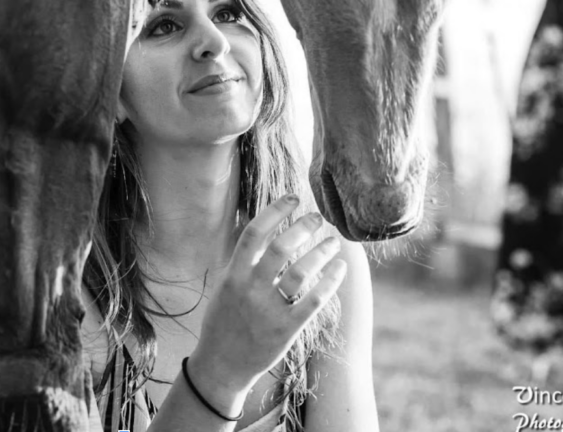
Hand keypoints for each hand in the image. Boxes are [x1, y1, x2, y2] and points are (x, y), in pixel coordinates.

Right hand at [187, 196, 346, 403]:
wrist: (222, 364)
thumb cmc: (224, 320)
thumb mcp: (225, 285)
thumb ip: (243, 260)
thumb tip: (263, 227)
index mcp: (233, 275)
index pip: (255, 233)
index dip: (275, 211)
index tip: (293, 197)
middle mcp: (250, 290)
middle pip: (281, 248)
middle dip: (303, 227)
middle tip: (318, 217)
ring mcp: (269, 310)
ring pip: (302, 272)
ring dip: (321, 252)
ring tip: (333, 242)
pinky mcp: (287, 330)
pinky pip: (315, 300)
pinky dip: (330, 281)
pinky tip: (339, 269)